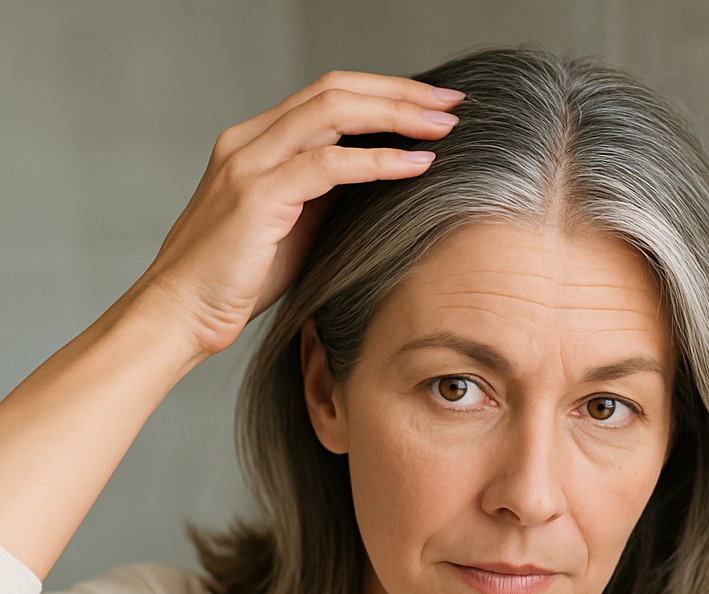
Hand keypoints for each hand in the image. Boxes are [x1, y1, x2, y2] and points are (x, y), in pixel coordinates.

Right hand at [132, 70, 462, 357]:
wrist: (181, 312)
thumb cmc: (236, 280)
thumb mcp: (291, 228)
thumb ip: (324, 197)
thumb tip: (378, 180)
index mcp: (256, 143)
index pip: (327, 96)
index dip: (383, 93)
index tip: (432, 104)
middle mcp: (250, 140)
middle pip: (335, 90)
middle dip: (399, 92)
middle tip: (452, 102)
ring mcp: (250, 162)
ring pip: (333, 113)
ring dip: (396, 116)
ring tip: (444, 126)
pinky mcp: (256, 195)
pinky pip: (328, 165)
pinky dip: (378, 161)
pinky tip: (416, 165)